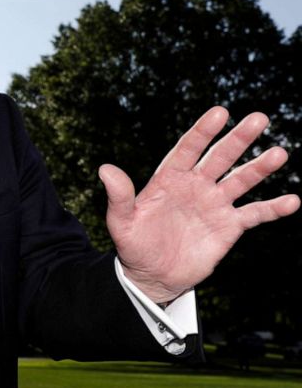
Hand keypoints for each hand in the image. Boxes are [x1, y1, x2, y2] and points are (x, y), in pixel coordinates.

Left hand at [99, 107, 299, 303]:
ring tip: (279, 153)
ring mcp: (214, 204)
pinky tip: (293, 200)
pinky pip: (255, 214)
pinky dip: (274, 208)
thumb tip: (104, 169)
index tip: (220, 112)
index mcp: (170, 178)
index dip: (203, 131)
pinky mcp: (229, 226)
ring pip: (241, 180)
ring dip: (260, 167)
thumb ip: (118, 196)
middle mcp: (196, 186)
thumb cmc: (134, 245)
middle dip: (238, 139)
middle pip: (220, 157)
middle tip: (259, 118)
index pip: (188, 149)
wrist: (153, 275)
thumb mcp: (121, 222)